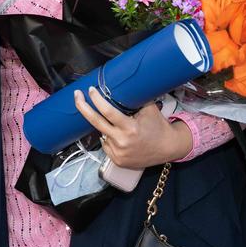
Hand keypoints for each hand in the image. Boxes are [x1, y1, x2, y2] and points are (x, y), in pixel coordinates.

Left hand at [74, 86, 191, 168]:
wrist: (169, 148)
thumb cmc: (158, 126)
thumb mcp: (148, 109)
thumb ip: (133, 99)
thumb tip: (119, 86)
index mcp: (130, 128)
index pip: (108, 112)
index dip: (97, 100)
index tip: (91, 90)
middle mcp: (122, 141)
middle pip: (95, 122)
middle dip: (83, 107)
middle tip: (77, 95)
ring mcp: (118, 153)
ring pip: (101, 133)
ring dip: (104, 125)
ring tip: (118, 124)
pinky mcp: (117, 160)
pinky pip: (105, 144)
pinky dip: (109, 137)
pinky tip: (120, 136)